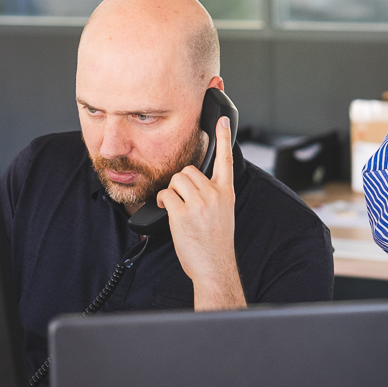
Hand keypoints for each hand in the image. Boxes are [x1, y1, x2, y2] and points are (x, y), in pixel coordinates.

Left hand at [156, 116, 245, 310]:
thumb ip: (213, 195)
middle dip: (180, 183)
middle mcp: (214, 194)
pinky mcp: (183, 213)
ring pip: (176, 180)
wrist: (214, 266)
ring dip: (170, 192)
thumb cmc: (216, 243)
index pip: (226, 159)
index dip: (224, 137)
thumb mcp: (223, 213)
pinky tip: (168, 211)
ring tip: (176, 207)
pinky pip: (165, 194)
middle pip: (188, 170)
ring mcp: (199, 203)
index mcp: (226, 193)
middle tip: (182, 200)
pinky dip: (161, 201)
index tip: (224, 120)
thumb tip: (194, 184)